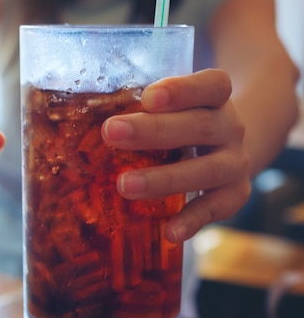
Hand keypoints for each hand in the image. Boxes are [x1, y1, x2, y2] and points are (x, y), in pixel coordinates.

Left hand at [101, 69, 250, 242]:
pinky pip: (216, 208)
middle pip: (199, 126)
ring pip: (207, 170)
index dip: (182, 90)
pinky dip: (193, 220)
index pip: (211, 85)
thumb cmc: (181, 119)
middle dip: (153, 131)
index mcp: (215, 97)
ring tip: (124, 186)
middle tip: (110, 133)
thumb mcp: (171, 105)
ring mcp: (236, 162)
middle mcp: (231, 127)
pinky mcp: (235, 194)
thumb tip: (81, 117)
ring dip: (164, 179)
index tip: (147, 98)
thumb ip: (140, 107)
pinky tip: (169, 232)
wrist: (226, 145)